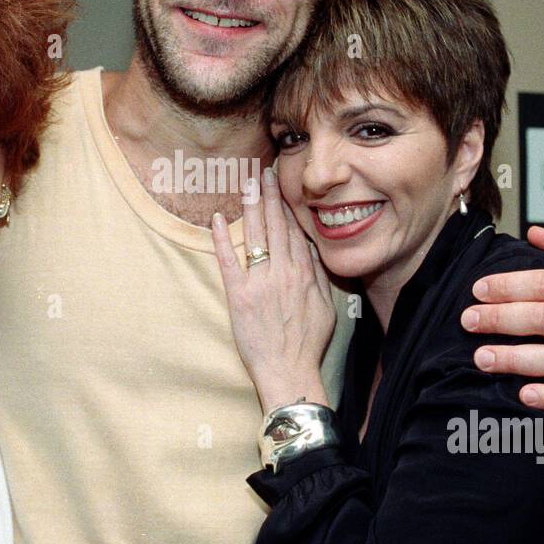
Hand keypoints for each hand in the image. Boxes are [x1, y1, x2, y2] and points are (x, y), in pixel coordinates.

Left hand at [210, 167, 333, 413]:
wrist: (289, 371)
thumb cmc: (307, 344)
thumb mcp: (326, 308)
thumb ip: (318, 277)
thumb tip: (314, 251)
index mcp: (305, 274)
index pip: (295, 231)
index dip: (288, 206)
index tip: (283, 186)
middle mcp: (283, 272)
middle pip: (276, 225)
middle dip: (270, 196)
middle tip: (264, 172)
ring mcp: (260, 282)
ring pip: (255, 235)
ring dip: (251, 206)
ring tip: (246, 183)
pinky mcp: (238, 296)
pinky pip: (228, 261)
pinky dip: (221, 239)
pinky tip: (218, 218)